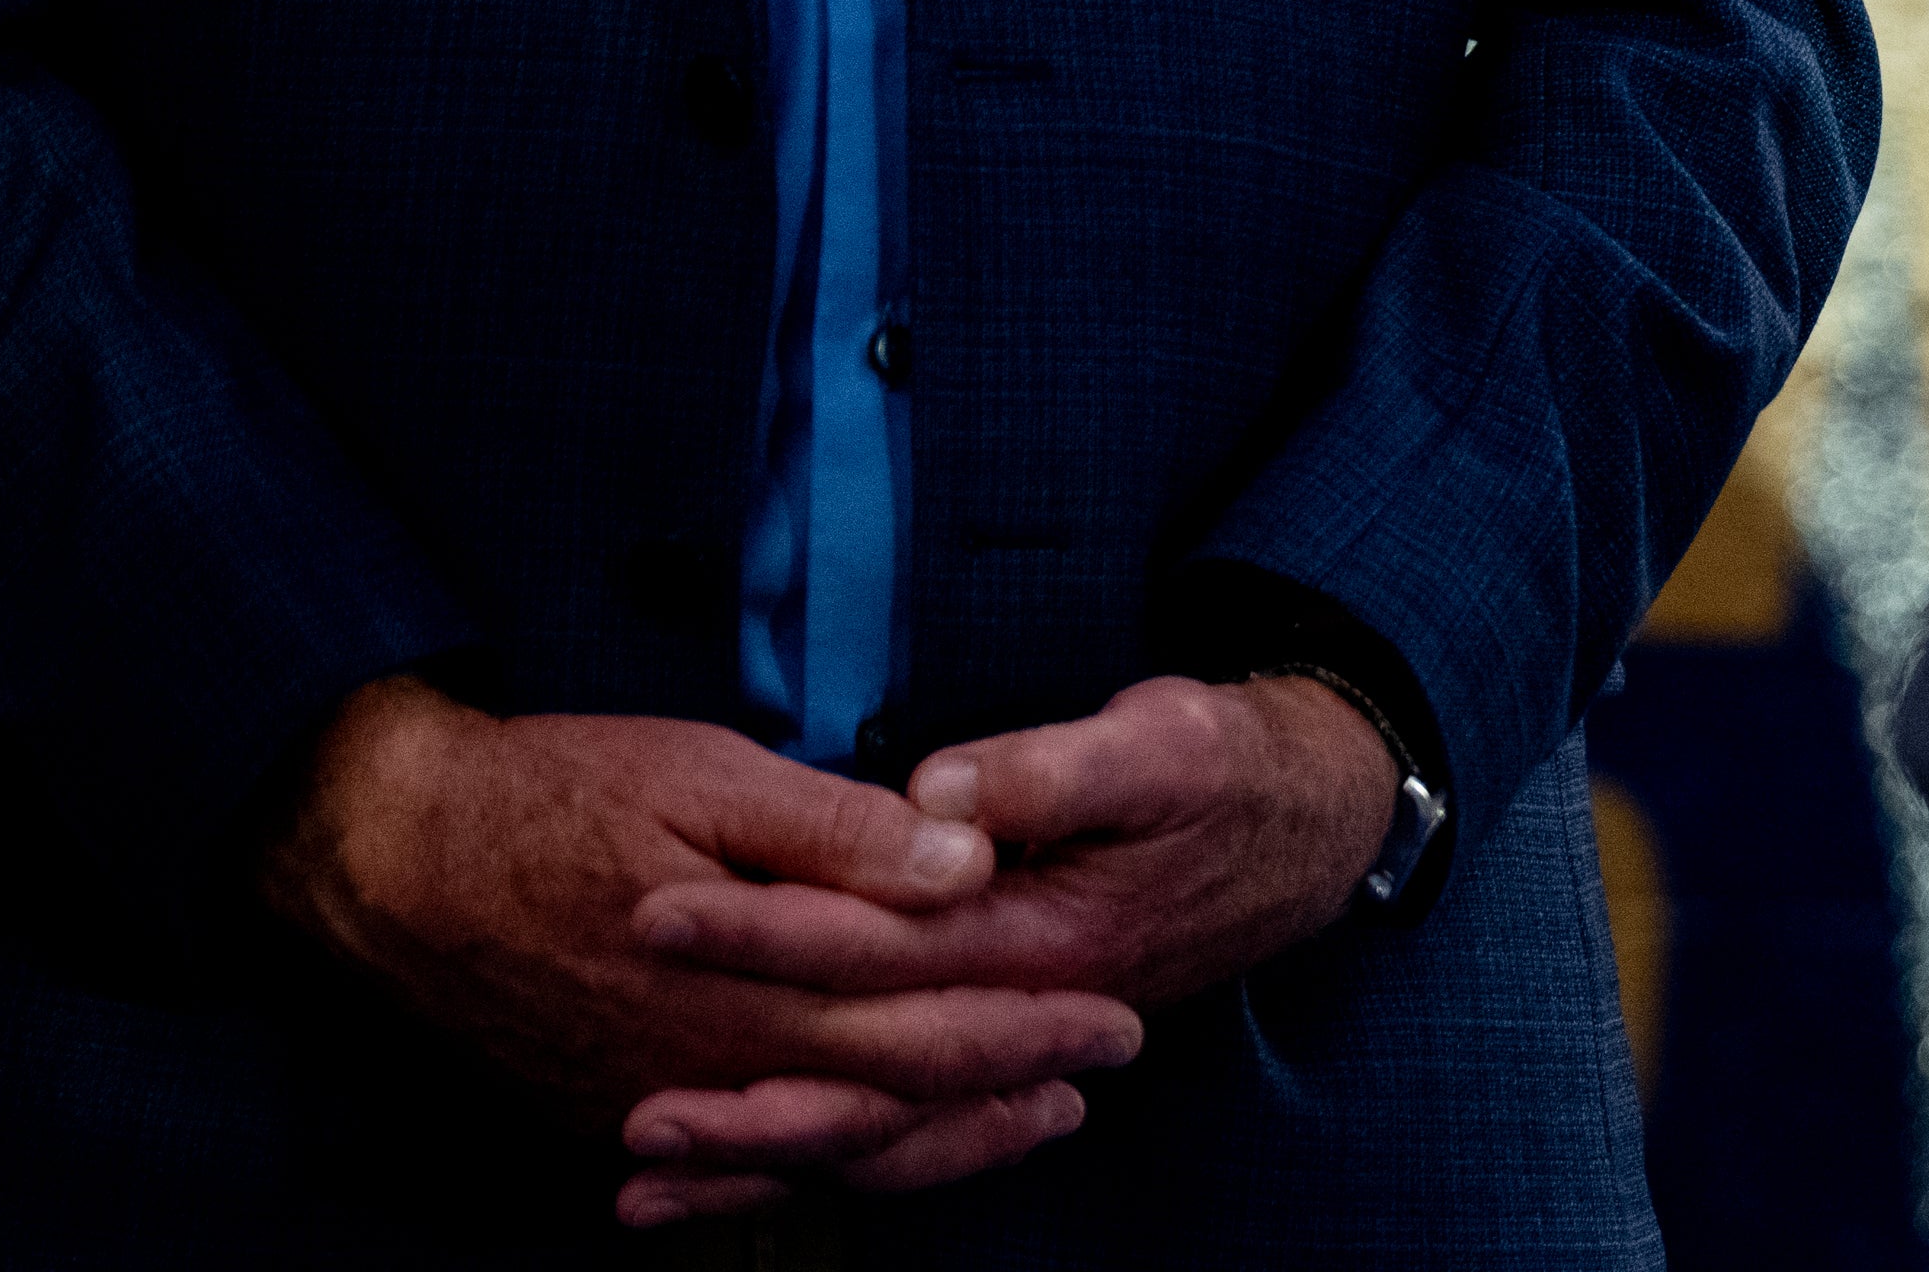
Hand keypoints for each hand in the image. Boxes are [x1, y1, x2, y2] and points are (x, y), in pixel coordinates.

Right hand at [257, 673, 1136, 1232]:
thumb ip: (841, 832)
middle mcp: (708, 1065)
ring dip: (930, 1140)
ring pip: (822, 1150)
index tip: (1115, 1019)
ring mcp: (654, 1104)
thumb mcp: (708, 774)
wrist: (391, 859)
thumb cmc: (555, 795)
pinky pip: (740, 1163)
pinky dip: (819, 1167)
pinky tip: (871, 1159)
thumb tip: (968, 865)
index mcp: (749, 980)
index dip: (1027, 1029)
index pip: (923, 1024)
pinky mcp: (609, 1114)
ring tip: (1020, 1118)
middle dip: (1005, 1091)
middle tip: (1101, 1068)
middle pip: (889, 1103)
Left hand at [614, 674, 1396, 1211]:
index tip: (653, 912)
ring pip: (875, 1128)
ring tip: (643, 1173)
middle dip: (736, 1087)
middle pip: (863, 1069)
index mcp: (1049, 936)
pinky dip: (807, 1161)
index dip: (766, 930)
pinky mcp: (1002, 1049)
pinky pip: (898, 1131)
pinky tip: (726, 1182)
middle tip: (620, 1102)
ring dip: (759, 1156)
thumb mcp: (1161, 745)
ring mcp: (1015, 1046)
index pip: (882, 943)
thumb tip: (940, 797)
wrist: (1307, 828)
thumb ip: (1048, 772)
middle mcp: (1026, 1011)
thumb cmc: (1229, 774)